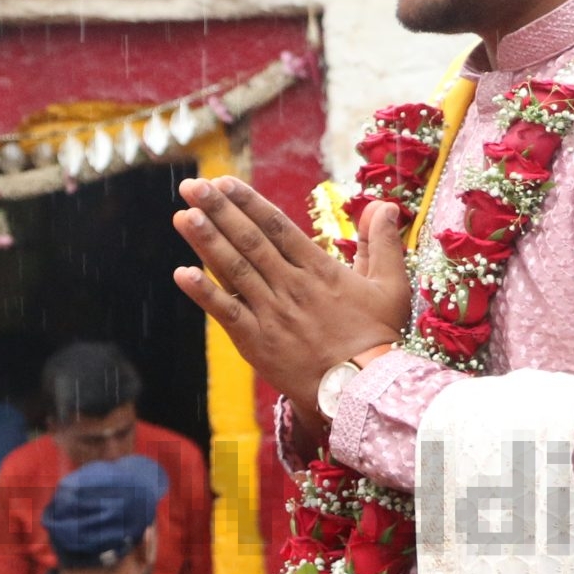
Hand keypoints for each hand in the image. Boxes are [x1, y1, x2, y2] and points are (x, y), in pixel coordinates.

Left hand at [172, 180, 409, 414]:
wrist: (363, 390)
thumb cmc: (378, 338)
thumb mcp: (391, 287)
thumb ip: (383, 244)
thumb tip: (385, 206)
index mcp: (319, 270)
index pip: (277, 227)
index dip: (248, 203)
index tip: (224, 182)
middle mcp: (291, 286)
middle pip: (250, 241)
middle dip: (218, 211)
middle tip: (193, 187)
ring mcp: (272, 314)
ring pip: (235, 270)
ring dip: (207, 242)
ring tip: (183, 215)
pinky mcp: (258, 342)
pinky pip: (227, 313)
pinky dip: (204, 293)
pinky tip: (182, 273)